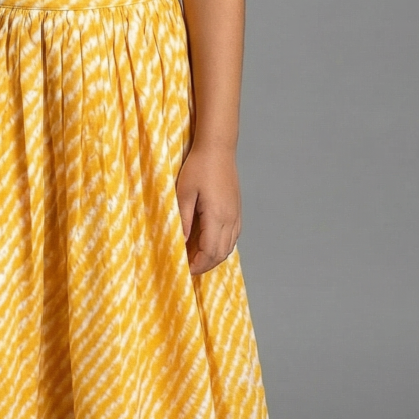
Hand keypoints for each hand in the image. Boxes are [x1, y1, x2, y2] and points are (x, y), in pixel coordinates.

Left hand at [175, 141, 241, 274]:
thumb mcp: (183, 193)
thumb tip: (182, 243)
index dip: (198, 265)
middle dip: (205, 265)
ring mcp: (236, 215)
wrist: (218, 148)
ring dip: (213, 257)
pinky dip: (221, 246)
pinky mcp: (236, 210)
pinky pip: (232, 237)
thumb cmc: (199, 167)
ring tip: (195, 258)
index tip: (184, 269)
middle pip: (221, 254)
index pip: (210, 252)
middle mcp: (230, 219)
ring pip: (229, 247)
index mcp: (217, 216)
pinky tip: (207, 244)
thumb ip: (183, 220)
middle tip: (187, 268)